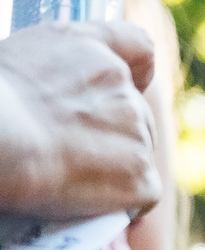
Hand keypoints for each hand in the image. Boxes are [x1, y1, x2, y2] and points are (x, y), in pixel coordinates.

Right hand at [0, 22, 160, 219]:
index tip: (133, 83)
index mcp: (87, 48)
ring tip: (66, 172)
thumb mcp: (17, 60)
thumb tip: (60, 94)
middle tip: (69, 149)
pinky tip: (88, 200)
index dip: (137, 70)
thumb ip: (55, 70)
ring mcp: (137, 133)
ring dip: (113, 167)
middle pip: (136, 114)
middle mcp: (122, 86)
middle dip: (112, 133)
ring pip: (137, 155)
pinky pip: (142, 195)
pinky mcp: (142, 177)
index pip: (137, 46)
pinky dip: (122, 202)